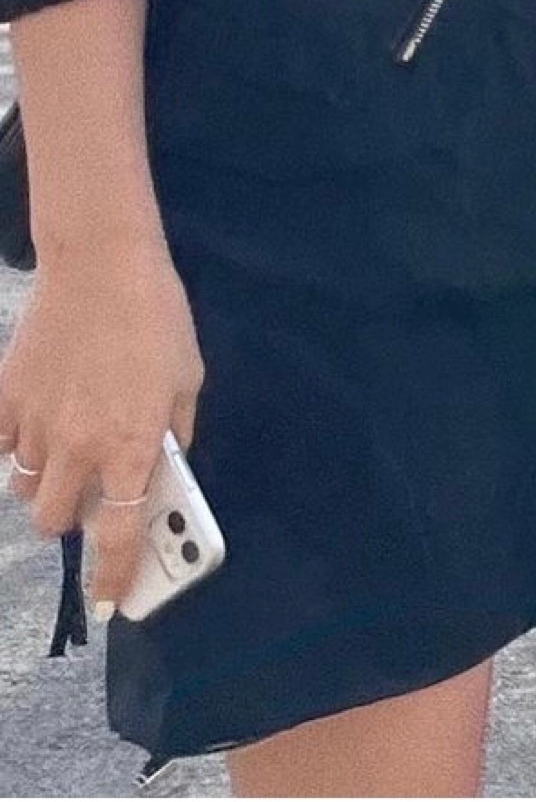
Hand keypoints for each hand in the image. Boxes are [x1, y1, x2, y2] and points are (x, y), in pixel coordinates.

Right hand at [0, 212, 205, 611]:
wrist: (102, 264)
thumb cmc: (158, 317)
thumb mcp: (187, 378)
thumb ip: (173, 432)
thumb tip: (164, 469)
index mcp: (132, 446)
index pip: (117, 535)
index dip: (112, 576)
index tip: (109, 601)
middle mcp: (79, 446)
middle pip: (54, 523)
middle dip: (72, 519)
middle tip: (91, 491)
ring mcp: (35, 424)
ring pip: (25, 487)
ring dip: (47, 481)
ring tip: (68, 446)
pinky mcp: (5, 398)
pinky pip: (2, 447)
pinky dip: (17, 445)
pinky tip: (39, 419)